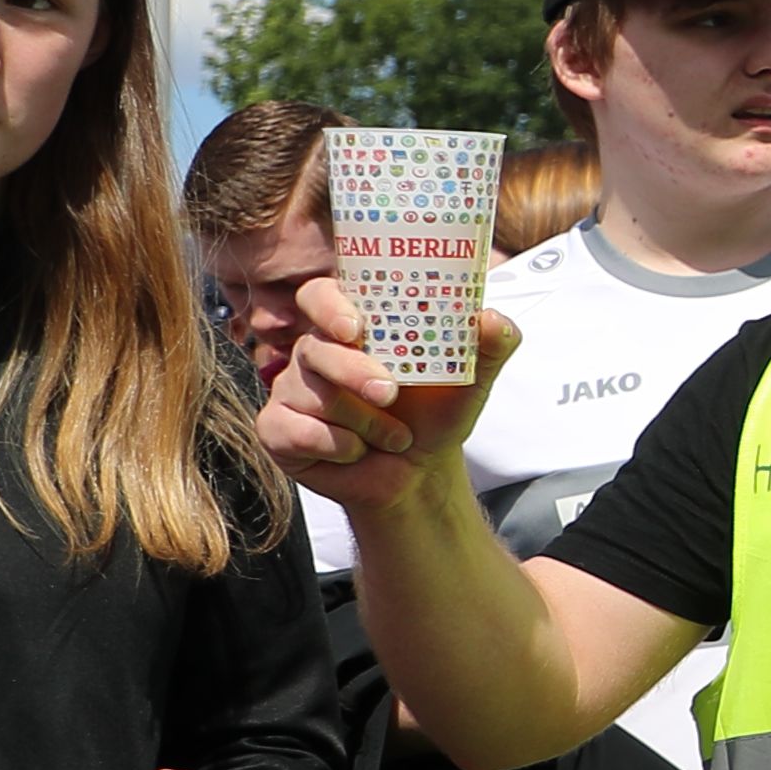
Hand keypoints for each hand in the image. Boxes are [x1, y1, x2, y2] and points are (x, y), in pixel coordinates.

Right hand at [258, 282, 520, 510]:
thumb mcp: (471, 380)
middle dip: (353, 373)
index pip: (320, 295)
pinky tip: (358, 452)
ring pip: (313, 396)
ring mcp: (290, 390)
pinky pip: (297, 432)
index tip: (354, 328)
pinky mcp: (277, 429)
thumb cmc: (435, 415)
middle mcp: (314, 353)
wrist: (418, 474)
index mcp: (352, 329)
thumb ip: (491, 344)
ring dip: (366, 423)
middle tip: (389, 394)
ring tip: (394, 435)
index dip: (329, 306)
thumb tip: (493, 319)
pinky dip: (340, 448)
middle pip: (313, 347)